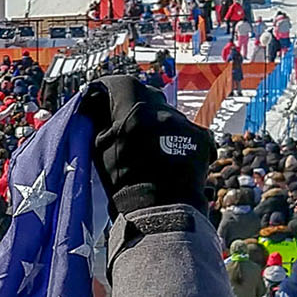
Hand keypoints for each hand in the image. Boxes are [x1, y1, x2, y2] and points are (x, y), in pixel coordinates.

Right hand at [76, 75, 213, 215]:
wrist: (161, 212)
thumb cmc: (123, 183)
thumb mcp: (99, 149)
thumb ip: (99, 122)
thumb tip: (95, 104)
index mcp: (133, 111)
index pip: (119, 84)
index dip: (108, 89)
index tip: (102, 97)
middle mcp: (162, 112)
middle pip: (146, 96)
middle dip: (134, 104)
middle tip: (125, 123)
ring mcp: (185, 124)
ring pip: (166, 113)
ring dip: (156, 122)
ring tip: (148, 145)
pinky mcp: (201, 138)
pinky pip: (185, 129)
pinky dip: (175, 137)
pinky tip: (168, 154)